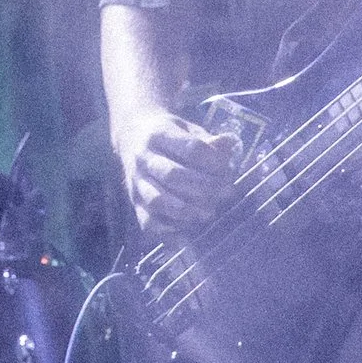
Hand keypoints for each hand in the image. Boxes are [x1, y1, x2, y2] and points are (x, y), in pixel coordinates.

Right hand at [114, 106, 241, 235]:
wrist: (131, 135)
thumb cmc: (169, 135)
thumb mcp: (188, 129)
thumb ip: (209, 141)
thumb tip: (230, 143)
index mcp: (158, 134)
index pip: (190, 148)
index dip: (212, 161)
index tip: (227, 167)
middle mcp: (143, 159)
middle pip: (173, 176)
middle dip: (205, 188)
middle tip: (225, 193)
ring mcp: (136, 183)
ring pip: (158, 201)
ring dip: (187, 210)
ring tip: (209, 213)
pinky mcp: (135, 203)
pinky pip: (148, 222)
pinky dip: (169, 231)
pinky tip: (188, 233)